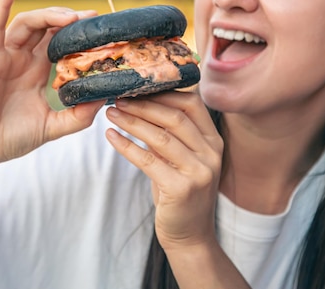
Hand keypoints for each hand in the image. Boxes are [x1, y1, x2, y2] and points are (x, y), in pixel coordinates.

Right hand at [0, 0, 105, 166]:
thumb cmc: (11, 138)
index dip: (77, 36)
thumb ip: (79, 115)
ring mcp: (5, 56)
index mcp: (36, 73)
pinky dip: (2, 2)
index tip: (100, 31)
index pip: (60, 45)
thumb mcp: (54, 126)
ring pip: (28, 23)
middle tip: (92, 17)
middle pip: (48, 29)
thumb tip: (105, 99)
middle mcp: (22, 60)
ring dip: (49, 15)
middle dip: (69, 20)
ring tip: (70, 17)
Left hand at [105, 92, 223, 249]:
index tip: (138, 88)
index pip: (192, 104)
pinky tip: (111, 137)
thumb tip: (141, 102)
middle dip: (143, 105)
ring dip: (131, 122)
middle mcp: (211, 153)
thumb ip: (170, 134)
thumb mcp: (181, 159)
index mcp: (213, 141)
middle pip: (174, 117)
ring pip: (160, 137)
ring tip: (111, 113)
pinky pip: (148, 161)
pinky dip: (126, 146)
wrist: (189, 235)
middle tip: (119, 98)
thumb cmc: (180, 192)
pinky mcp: (182, 188)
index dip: (164, 93)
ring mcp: (200, 171)